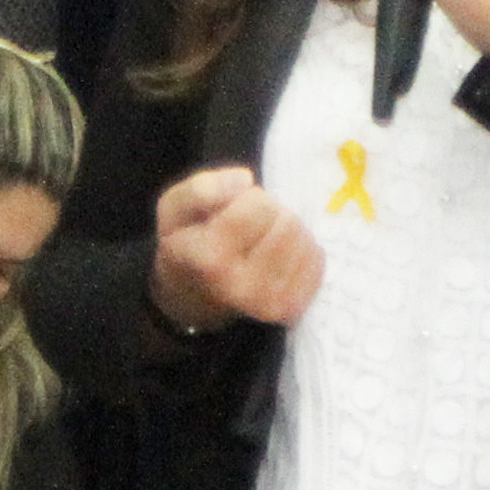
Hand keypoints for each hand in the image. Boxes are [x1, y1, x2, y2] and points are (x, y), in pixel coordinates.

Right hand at [149, 166, 323, 331]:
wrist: (192, 299)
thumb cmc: (187, 246)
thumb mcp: (173, 209)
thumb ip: (200, 189)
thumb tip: (245, 180)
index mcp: (210, 259)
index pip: (258, 205)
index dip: (248, 198)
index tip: (231, 210)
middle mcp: (241, 287)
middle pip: (286, 222)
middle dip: (270, 214)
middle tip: (250, 227)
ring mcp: (270, 303)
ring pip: (304, 239)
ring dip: (287, 231)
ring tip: (263, 240)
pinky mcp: (292, 309)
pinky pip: (316, 260)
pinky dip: (302, 251)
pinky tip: (279, 257)